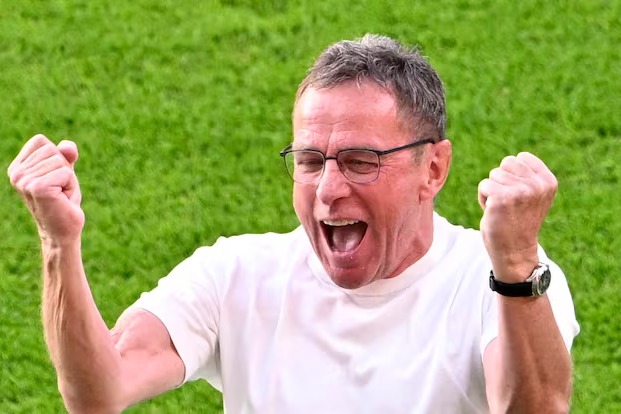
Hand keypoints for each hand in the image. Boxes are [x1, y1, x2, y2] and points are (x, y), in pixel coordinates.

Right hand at [8, 134, 84, 242]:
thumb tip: (67, 146)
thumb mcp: (64, 170)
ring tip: (60, 194)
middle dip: (64, 169)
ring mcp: (24, 180)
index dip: (56, 157)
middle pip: (52, 150)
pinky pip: (66, 173)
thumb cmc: (63, 199)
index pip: (40, 141)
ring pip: (60, 161)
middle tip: (59, 189)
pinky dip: (70, 185)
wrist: (63, 230)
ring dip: (68, 179)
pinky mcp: (38, 188)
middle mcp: (16, 173)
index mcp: (17, 167)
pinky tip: (62, 199)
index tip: (54, 178)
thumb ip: (65, 154)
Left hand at [477, 152, 556, 281]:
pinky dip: (483, 198)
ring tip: (503, 209)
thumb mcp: (533, 195)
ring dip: (492, 191)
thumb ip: (529, 177)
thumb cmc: (519, 221)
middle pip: (506, 163)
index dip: (513, 175)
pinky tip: (494, 212)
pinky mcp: (503, 197)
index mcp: (548, 181)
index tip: (519, 196)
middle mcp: (538, 184)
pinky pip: (484, 185)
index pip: (521, 158)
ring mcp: (521, 190)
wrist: (515, 251)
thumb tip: (514, 159)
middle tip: (509, 203)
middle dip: (502, 181)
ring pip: (494, 175)